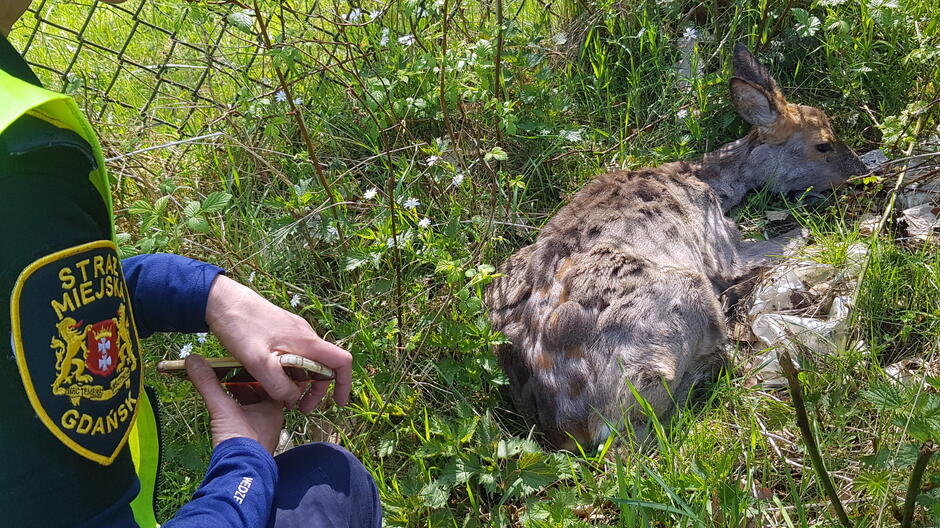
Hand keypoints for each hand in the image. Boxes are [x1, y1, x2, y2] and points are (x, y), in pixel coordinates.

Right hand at [186, 354, 283, 453]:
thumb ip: (207, 383)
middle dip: (244, 384)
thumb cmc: (240, 441)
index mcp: (273, 407)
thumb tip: (193, 360)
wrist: (241, 474)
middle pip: (259, 393)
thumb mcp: (222, 407)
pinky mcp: (253, 441)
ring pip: (253, 407)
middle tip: (229, 375)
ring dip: (239, 399)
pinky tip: (225, 412)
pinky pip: (247, 419)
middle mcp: (272, 418)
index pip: (268, 381)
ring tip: (225, 389)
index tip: (240, 364)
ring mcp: (263, 430)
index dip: (253, 371)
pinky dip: (237, 412)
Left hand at [205, 274, 351, 411]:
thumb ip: (279, 385)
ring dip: (301, 382)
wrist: (222, 300)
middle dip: (316, 390)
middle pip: (324, 366)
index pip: (341, 362)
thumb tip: (293, 397)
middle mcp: (305, 335)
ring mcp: (293, 331)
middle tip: (300, 408)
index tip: (338, 403)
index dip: (344, 384)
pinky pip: (294, 354)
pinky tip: (271, 378)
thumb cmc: (240, 327)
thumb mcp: (258, 363)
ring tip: (283, 397)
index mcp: (307, 342)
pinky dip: (290, 371)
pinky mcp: (281, 330)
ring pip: (308, 361)